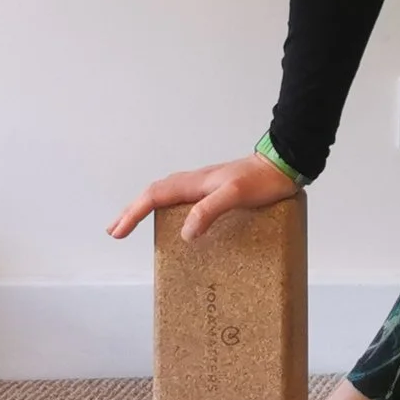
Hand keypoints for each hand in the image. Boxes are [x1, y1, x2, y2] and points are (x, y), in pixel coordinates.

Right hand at [108, 152, 297, 243]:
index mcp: (195, 183)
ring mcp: (204, 185)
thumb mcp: (236, 195)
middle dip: (132, 211)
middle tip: (114, 229)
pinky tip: (172, 219)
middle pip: (154, 194)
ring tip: (133, 223)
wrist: (284, 165)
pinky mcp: (215, 190)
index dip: (134, 213)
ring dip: (146, 208)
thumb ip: (209, 210)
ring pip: (165, 194)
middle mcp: (195, 182)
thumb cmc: (263, 181)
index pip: (155, 196)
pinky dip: (166, 207)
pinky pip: (181, 198)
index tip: (118, 231)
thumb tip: (185, 233)